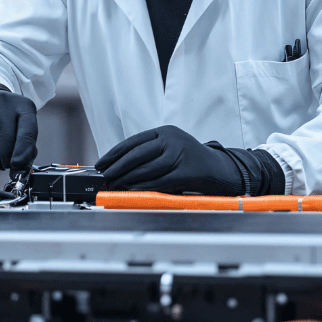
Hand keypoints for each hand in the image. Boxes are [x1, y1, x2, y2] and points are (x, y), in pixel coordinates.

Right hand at [0, 90, 38, 177]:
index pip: (26, 132)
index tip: (18, 165)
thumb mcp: (24, 124)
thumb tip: (19, 169)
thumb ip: (27, 146)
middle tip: (8, 162)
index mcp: (21, 106)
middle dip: (8, 161)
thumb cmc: (9, 117)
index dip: (23, 152)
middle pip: (5, 147)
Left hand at [94, 125, 243, 195]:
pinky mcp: (186, 172)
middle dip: (117, 167)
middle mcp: (172, 139)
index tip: (102, 163)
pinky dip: (144, 187)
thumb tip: (118, 165)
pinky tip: (132, 190)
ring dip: (127, 179)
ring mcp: (181, 154)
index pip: (133, 141)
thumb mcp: (170, 147)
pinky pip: (160, 181)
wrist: (219, 169)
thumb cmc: (189, 160)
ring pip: (147, 168)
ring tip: (114, 185)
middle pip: (138, 154)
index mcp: (165, 131)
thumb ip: (149, 152)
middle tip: (105, 177)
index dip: (114, 153)